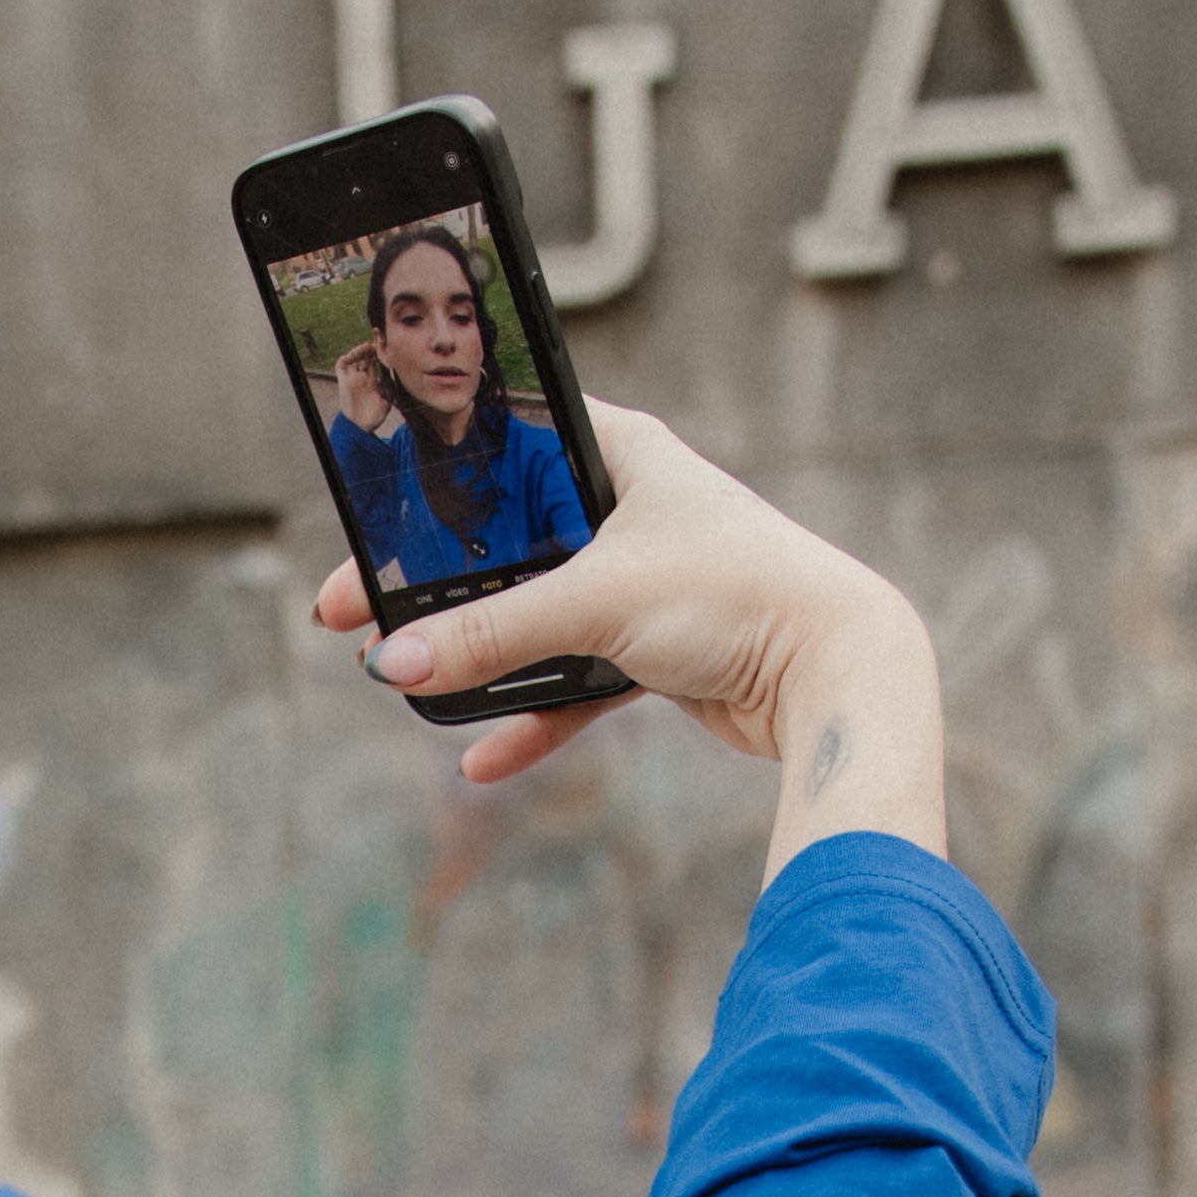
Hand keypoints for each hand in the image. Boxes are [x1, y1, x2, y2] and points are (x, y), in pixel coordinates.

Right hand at [313, 400, 944, 873]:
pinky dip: (535, 716)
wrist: (837, 671)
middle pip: (508, 540)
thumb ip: (491, 633)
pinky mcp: (660, 647)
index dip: (435, 472)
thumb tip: (393, 664)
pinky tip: (482, 758)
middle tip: (359, 615)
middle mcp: (630, 508)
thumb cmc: (738, 595)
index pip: (507, 438)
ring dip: (482, 655)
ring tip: (407, 681)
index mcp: (621, 452)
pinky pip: (576, 680)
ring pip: (539, 617)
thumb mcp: (598, 603)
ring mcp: (644, 580)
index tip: (370, 511)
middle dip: (436, 587)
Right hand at [326, 342, 398, 431]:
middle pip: (365, 356)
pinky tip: (354, 355)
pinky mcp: (343, 381)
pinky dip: (346, 357)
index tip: (385, 342)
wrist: (360, 428)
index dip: (379, 351)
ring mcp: (353, 378)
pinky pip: (341, 365)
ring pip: (354, 358)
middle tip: (377, 340)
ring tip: (367, 347)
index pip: (376, 361)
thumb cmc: (374, 418)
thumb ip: (391, 387)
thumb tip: (397, 373)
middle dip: (371, 347)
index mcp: (373, 381)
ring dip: (359, 350)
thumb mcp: (388, 401)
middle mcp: (363, 377)